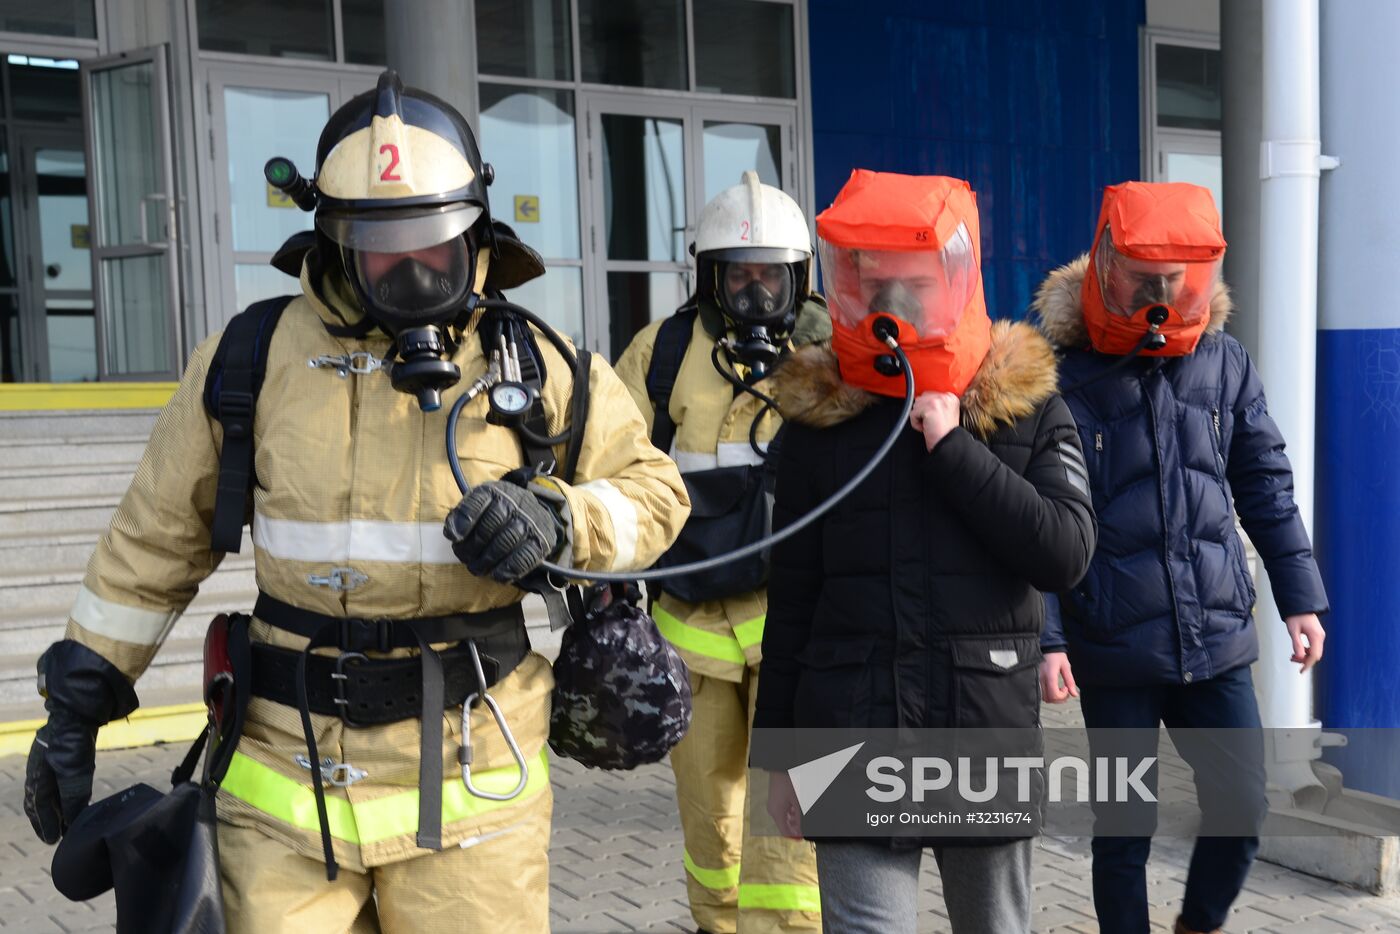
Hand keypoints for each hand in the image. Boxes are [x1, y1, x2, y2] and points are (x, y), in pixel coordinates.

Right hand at [24, 709, 98, 843]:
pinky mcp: (58, 757)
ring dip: (52, 809)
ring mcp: (46, 764)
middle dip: (44, 820)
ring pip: (46, 793)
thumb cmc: (72, 743)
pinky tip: (69, 798)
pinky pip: (54, 783)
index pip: (39, 808)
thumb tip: (73, 819)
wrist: (77, 713)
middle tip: (52, 836)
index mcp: (37, 780)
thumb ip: (73, 797)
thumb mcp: (74, 774)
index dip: (46, 825)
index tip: (52, 840)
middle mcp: (37, 773)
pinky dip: (59, 795)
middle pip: (37, 803)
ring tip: (62, 822)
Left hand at [444, 481, 561, 582]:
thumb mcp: (479, 507)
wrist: (535, 514)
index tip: (454, 538)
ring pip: (505, 542)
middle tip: (465, 558)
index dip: (464, 521)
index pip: (478, 502)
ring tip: (477, 568)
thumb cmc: (498, 513)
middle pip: (489, 525)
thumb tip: (452, 534)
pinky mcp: (542, 541)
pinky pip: (524, 557)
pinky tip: (496, 575)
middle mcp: (515, 503)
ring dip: (487, 560)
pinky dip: (507, 569)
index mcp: (495, 492)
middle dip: (472, 546)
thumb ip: (462, 516)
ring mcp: (530, 522)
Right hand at [766, 770, 803, 839]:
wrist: (781, 766)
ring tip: (803, 819)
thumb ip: (800, 819)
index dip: (794, 837)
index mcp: (776, 813)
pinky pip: (783, 810)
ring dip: (794, 820)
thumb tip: (801, 832)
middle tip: (805, 829)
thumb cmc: (789, 782)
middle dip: (795, 828)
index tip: (803, 839)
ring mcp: (773, 804)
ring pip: (784, 818)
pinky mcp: (775, 798)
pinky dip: (791, 813)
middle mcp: (773, 810)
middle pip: (784, 825)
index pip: (785, 832)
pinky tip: (798, 810)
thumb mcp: (798, 802)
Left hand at [909, 392, 959, 450]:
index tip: (933, 419)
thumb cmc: (944, 434)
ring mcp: (938, 401)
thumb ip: (935, 404)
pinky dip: (916, 424)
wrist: (948, 445)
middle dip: (922, 412)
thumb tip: (920, 399)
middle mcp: (946, 397)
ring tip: (930, 426)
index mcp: (951, 397)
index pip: (928, 395)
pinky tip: (926, 428)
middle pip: (921, 398)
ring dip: (919, 418)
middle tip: (932, 423)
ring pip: (916, 405)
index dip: (926, 409)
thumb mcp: (945, 414)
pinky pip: (913, 414)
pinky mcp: (930, 408)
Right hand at [1039, 651, 1078, 702]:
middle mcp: (1041, 679)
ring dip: (1053, 697)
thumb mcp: (1066, 667)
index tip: (1066, 688)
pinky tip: (1053, 688)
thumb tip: (1074, 694)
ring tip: (1059, 690)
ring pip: (1044, 698)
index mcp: (1050, 676)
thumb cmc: (1057, 655)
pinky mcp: (1036, 680)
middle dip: (1059, 698)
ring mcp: (1037, 680)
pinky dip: (1048, 695)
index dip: (1062, 696)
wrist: (1047, 647)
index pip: (1054, 694)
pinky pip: (1041, 693)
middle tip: (1065, 691)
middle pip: (1049, 698)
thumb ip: (1070, 681)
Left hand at [1285, 613, 1325, 672]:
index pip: (1314, 655)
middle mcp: (1320, 637)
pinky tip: (1298, 651)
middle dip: (1304, 660)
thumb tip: (1299, 657)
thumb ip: (1297, 644)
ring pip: (1314, 651)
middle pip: (1315, 655)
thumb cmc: (1295, 615)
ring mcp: (1319, 636)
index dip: (1308, 664)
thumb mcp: (1293, 630)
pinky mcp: (1316, 635)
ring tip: (1292, 656)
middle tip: (1292, 660)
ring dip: (1304, 656)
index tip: (1301, 671)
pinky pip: (1313, 647)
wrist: (1300, 605)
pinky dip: (1306, 651)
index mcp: (1316, 636)